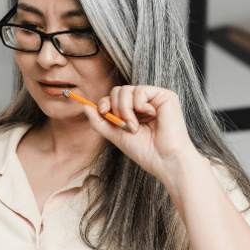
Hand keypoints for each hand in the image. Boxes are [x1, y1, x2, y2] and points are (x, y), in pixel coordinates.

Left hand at [80, 85, 202, 184]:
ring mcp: (154, 98)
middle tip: (124, 125)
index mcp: (134, 112)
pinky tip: (151, 117)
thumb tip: (84, 106)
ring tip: (135, 126)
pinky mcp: (165, 96)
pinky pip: (140, 90)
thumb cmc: (145, 151)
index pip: (113, 98)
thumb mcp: (116, 135)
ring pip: (126, 90)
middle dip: (115, 108)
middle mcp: (144, 103)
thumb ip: (100, 121)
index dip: (105, 103)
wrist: (165, 160)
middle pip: (118, 91)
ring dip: (125, 110)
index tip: (103, 113)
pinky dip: (139, 106)